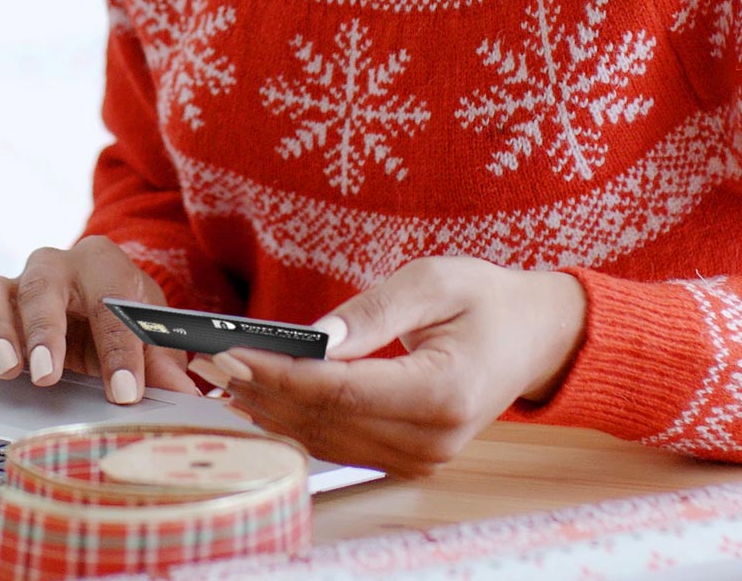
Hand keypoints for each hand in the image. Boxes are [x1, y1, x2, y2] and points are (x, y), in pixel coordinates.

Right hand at [0, 236, 202, 403]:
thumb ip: (163, 363)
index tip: (125, 393)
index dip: (119, 347)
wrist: (95, 301)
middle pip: (42, 283)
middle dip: (44, 329)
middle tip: (46, 374)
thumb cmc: (122, 318)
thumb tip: (187, 397)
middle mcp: (53, 266)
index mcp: (102, 264)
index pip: (111, 298)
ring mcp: (13, 285)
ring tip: (8, 369)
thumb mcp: (150, 336)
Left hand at [187, 257, 585, 479]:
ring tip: (220, 378)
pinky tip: (259, 398)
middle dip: (261, 391)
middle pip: (325, 421)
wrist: (534, 338)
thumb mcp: (434, 282)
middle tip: (208, 362)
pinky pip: (340, 445)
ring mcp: (422, 458)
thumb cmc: (486, 300)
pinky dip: (296, 422)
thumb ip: (374, 312)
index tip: (231, 352)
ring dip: (270, 411)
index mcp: (442, 393)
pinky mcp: (410, 459)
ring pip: (326, 440)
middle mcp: (431, 440)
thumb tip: (316, 338)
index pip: (340, 391)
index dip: (280, 374)